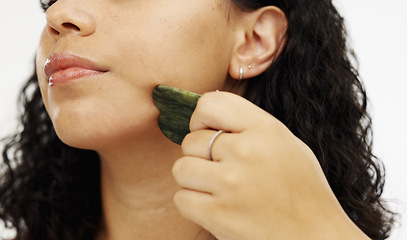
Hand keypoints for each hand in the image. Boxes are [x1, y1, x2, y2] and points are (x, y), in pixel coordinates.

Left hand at [172, 91, 368, 239]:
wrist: (315, 237)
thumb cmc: (301, 190)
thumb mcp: (285, 143)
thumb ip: (248, 126)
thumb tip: (206, 117)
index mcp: (265, 129)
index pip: (209, 103)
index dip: (201, 118)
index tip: (207, 131)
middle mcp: (246, 151)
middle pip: (191, 140)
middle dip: (200, 155)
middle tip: (221, 169)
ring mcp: (230, 183)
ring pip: (181, 168)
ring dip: (193, 179)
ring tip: (217, 188)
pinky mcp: (218, 214)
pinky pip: (181, 198)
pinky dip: (192, 203)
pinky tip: (215, 206)